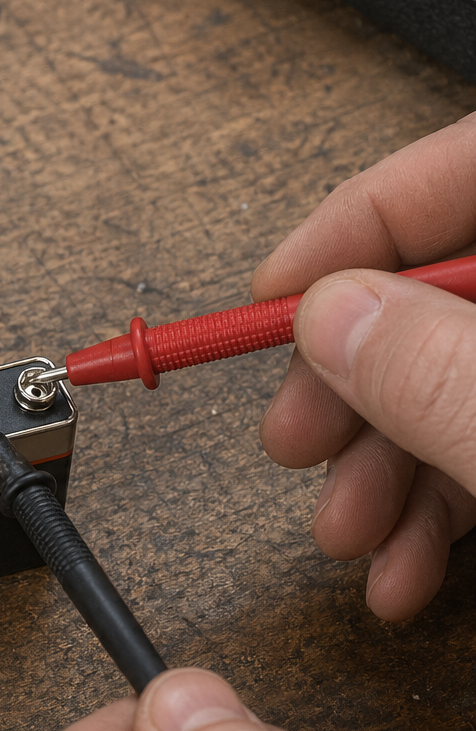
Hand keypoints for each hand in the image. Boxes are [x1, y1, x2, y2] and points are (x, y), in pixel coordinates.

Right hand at [251, 114, 475, 620]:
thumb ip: (450, 378)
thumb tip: (335, 320)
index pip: (470, 164)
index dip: (358, 222)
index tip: (274, 292)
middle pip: (450, 290)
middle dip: (356, 379)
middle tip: (296, 435)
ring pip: (465, 383)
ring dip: (384, 466)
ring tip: (345, 530)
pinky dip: (443, 511)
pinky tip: (405, 566)